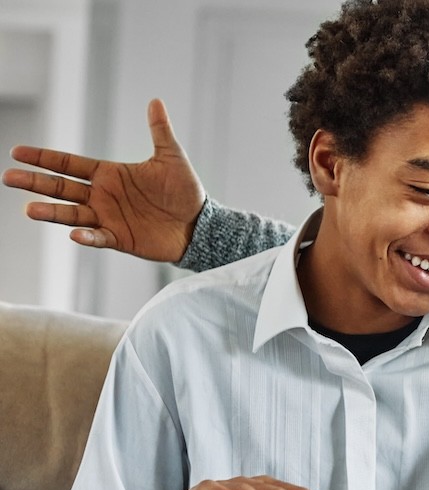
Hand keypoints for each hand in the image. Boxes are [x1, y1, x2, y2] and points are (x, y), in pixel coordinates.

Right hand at [2, 98, 203, 261]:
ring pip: (72, 214)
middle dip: (36, 182)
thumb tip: (156, 101)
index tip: (17, 152)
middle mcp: (102, 195)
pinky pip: (98, 237)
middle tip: (9, 177)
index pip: (70, 164)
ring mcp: (108, 217)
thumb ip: (159, 131)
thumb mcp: (171, 157)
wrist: (199, 224)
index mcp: (109, 174)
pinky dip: (86, 236)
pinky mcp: (119, 238)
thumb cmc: (184, 190)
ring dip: (52, 212)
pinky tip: (74, 233)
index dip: (45, 158)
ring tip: (29, 209)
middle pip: (62, 187)